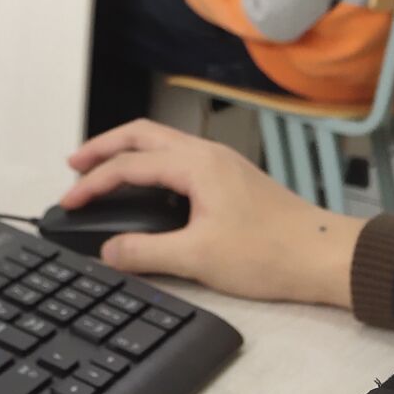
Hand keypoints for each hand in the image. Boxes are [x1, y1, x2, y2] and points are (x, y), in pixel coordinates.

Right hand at [61, 120, 359, 308]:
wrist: (325, 257)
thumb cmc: (272, 253)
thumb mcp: (198, 258)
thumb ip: (146, 252)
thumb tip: (110, 251)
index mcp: (195, 165)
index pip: (128, 165)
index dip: (92, 183)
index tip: (69, 201)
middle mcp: (206, 154)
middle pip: (141, 135)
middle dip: (103, 147)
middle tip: (74, 165)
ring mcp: (221, 163)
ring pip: (161, 143)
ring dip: (127, 152)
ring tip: (102, 170)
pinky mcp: (230, 178)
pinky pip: (178, 157)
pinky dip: (150, 163)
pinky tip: (146, 186)